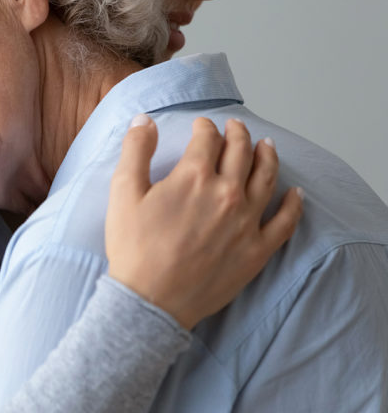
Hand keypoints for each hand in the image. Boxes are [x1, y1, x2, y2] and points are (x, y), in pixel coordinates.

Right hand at [106, 115, 303, 329]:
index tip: (200, 126)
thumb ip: (135, 150)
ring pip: (267, 178)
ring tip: (267, 146)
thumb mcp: (123, 192)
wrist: (151, 299)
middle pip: (241, 152)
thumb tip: (144, 120)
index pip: (207, 139)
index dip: (204, 127)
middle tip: (235, 127)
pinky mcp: (257, 250)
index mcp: (194, 176)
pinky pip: (285, 222)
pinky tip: (296, 194)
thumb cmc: (133, 247)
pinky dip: (294, 204)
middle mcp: (227, 193)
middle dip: (238, 134)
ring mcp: (246, 222)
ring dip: (268, 157)